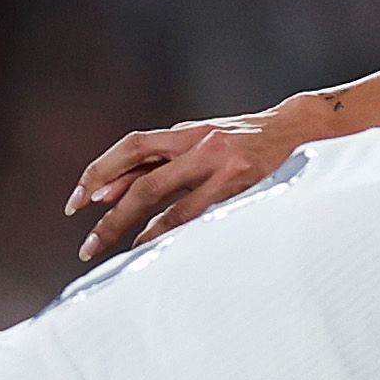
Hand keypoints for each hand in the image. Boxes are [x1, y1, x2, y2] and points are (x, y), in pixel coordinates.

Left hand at [66, 98, 323, 262]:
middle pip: (142, 179)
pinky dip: (168, 231)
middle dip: (109, 214)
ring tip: (108, 250)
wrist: (302, 130)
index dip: (100, 172)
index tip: (77, 202)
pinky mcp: (241, 184)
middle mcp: (200, 144)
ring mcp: (221, 165)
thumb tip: (111, 192)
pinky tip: (150, 245)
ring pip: (163, 197)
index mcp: (188, 132)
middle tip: (88, 244)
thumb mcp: (204, 141)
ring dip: (130, 226)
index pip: (132, 148)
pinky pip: (195, 212)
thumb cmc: (248, 142)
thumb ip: (165, 161)